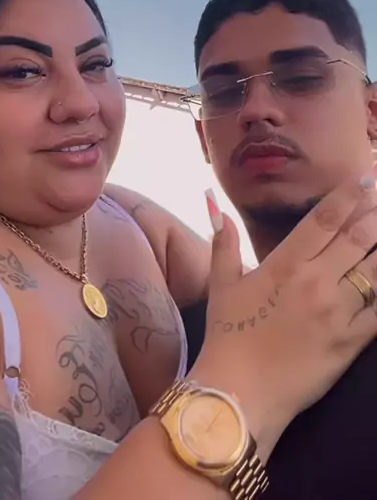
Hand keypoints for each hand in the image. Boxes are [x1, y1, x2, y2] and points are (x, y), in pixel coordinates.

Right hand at [191, 176, 376, 459]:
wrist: (239, 394)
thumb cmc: (228, 337)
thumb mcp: (221, 285)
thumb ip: (223, 243)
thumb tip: (215, 205)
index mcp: (284, 265)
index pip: (323, 220)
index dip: (348, 196)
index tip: (366, 179)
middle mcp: (314, 282)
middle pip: (357, 238)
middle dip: (375, 214)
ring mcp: (335, 313)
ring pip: (374, 270)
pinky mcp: (349, 342)